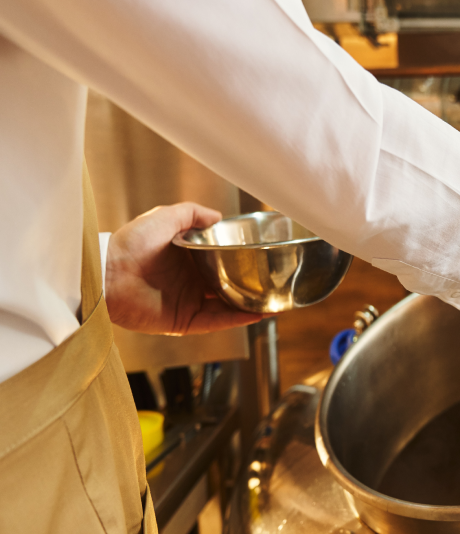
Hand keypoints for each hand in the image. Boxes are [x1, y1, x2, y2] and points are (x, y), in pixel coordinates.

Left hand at [105, 203, 266, 334]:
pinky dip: (236, 320)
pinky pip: (216, 322)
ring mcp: (187, 302)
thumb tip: (217, 216)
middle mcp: (189, 282)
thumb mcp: (165, 216)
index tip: (260, 256)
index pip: (220, 261)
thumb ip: (192, 213)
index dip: (240, 259)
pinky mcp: (183, 321)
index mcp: (186, 259)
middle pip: (227, 285)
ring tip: (275, 302)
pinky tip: (257, 314)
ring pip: (227, 306)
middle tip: (274, 282)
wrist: (108, 273)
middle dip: (250, 286)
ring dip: (250, 305)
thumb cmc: (130, 243)